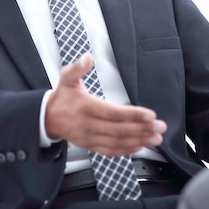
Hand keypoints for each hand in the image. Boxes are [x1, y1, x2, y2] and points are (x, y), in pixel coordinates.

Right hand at [45, 52, 166, 154]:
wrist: (47, 119)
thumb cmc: (62, 97)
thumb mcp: (66, 78)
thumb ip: (77, 68)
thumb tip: (87, 57)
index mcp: (85, 107)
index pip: (113, 113)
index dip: (133, 115)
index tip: (150, 115)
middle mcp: (88, 125)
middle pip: (119, 130)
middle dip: (142, 129)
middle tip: (160, 127)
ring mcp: (89, 138)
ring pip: (117, 142)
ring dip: (139, 141)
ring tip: (156, 138)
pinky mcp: (90, 146)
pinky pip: (110, 151)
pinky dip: (126, 150)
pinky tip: (140, 146)